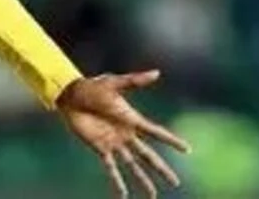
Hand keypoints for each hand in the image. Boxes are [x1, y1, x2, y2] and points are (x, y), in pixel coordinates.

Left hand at [56, 70, 190, 197]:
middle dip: (161, 169)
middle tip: (176, 182)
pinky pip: (111, 168)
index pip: (156, 133)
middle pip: (148, 156)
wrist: (70, 95)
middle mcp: (127, 134)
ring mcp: (114, 143)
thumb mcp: (114, 83)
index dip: (171, 141)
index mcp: (132, 119)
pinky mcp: (100, 148)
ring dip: (142, 181)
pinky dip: (116, 182)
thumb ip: (135, 80)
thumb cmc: (92, 87)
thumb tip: (157, 72)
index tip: (187, 149)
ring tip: (152, 196)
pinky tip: (122, 196)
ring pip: (132, 166)